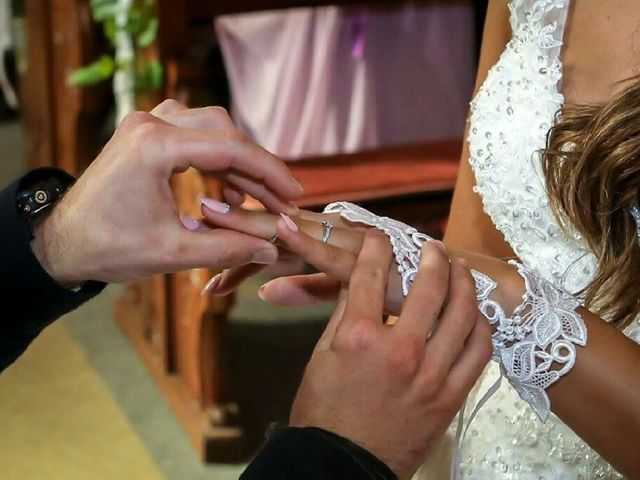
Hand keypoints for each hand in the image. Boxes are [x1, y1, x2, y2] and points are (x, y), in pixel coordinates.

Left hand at [31, 100, 303, 284]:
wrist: (61, 241)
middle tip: (279, 198)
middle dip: (256, 165)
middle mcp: (151, 124)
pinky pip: (194, 135)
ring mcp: (146, 125)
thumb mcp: (172, 252)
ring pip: (212, 129)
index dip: (269, 171)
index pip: (230, 147)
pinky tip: (227, 188)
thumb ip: (227, 248)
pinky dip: (216, 159)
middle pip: (224, 131)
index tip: (293, 193)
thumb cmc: (108, 247)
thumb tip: (272, 248)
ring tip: (256, 198)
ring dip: (237, 161)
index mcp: (155, 147)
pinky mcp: (145, 134)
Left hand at [197, 202, 405, 310]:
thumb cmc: (394, 295)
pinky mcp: (368, 257)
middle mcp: (332, 230)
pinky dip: (305, 244)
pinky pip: (330, 252)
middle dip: (232, 219)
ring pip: (293, 230)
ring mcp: (348, 240)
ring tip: (214, 219)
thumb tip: (264, 293)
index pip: (271, 230)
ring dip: (252, 224)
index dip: (236, 228)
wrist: (455, 298)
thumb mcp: (340, 292)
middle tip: (193, 213)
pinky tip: (280, 232)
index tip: (198, 228)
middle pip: (274, 222)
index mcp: (323, 237)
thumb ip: (306, 288)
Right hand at [289, 230, 491, 479]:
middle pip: (428, 286)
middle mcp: (400, 350)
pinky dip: (479, 326)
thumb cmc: (323, 411)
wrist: (342, 464)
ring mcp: (430, 374)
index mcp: (359, 337)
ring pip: (462, 315)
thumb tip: (358, 281)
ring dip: (463, 284)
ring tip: (460, 269)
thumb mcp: (320, 356)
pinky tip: (474, 313)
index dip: (376, 247)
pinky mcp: (450, 396)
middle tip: (432, 246)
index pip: (371, 274)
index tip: (380, 235)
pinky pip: (478, 352)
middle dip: (431, 257)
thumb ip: (343, 314)